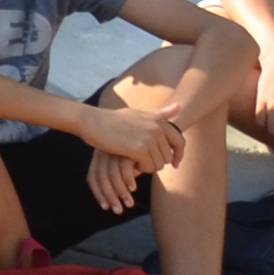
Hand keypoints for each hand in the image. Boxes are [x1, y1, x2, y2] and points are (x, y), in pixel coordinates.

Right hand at [78, 96, 186, 213]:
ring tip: (133, 158)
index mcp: (159, 121)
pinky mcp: (140, 150)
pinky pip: (149, 167)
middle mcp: (158, 129)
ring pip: (159, 164)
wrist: (93, 122)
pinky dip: (140, 168)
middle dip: (156, 161)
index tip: (174, 164)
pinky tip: (129, 161)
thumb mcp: (138, 113)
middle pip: (168, 157)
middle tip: (140, 159)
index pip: (180, 142)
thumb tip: (180, 106)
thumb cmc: (114, 119)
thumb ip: (159, 113)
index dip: (179, 155)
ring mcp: (150, 139)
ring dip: (147, 165)